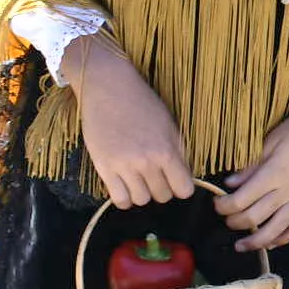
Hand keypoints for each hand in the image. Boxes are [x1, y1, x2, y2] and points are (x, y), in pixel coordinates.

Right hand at [65, 34, 194, 208]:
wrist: (108, 88)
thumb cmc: (142, 103)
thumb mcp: (170, 125)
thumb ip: (179, 152)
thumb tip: (185, 177)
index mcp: (167, 151)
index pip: (184, 190)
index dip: (182, 187)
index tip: (177, 180)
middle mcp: (146, 162)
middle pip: (163, 196)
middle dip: (162, 188)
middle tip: (156, 175)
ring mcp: (123, 166)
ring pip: (141, 201)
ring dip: (143, 193)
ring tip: (140, 178)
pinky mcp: (103, 167)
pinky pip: (119, 200)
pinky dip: (125, 198)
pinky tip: (126, 185)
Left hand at [218, 65, 288, 251]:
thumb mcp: (273, 138)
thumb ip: (252, 164)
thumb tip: (231, 182)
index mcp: (273, 174)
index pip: (240, 200)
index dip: (223, 206)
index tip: (217, 202)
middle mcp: (287, 192)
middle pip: (254, 218)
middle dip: (234, 222)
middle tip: (226, 218)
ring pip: (276, 230)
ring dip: (256, 241)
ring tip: (242, 245)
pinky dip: (285, 238)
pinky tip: (273, 243)